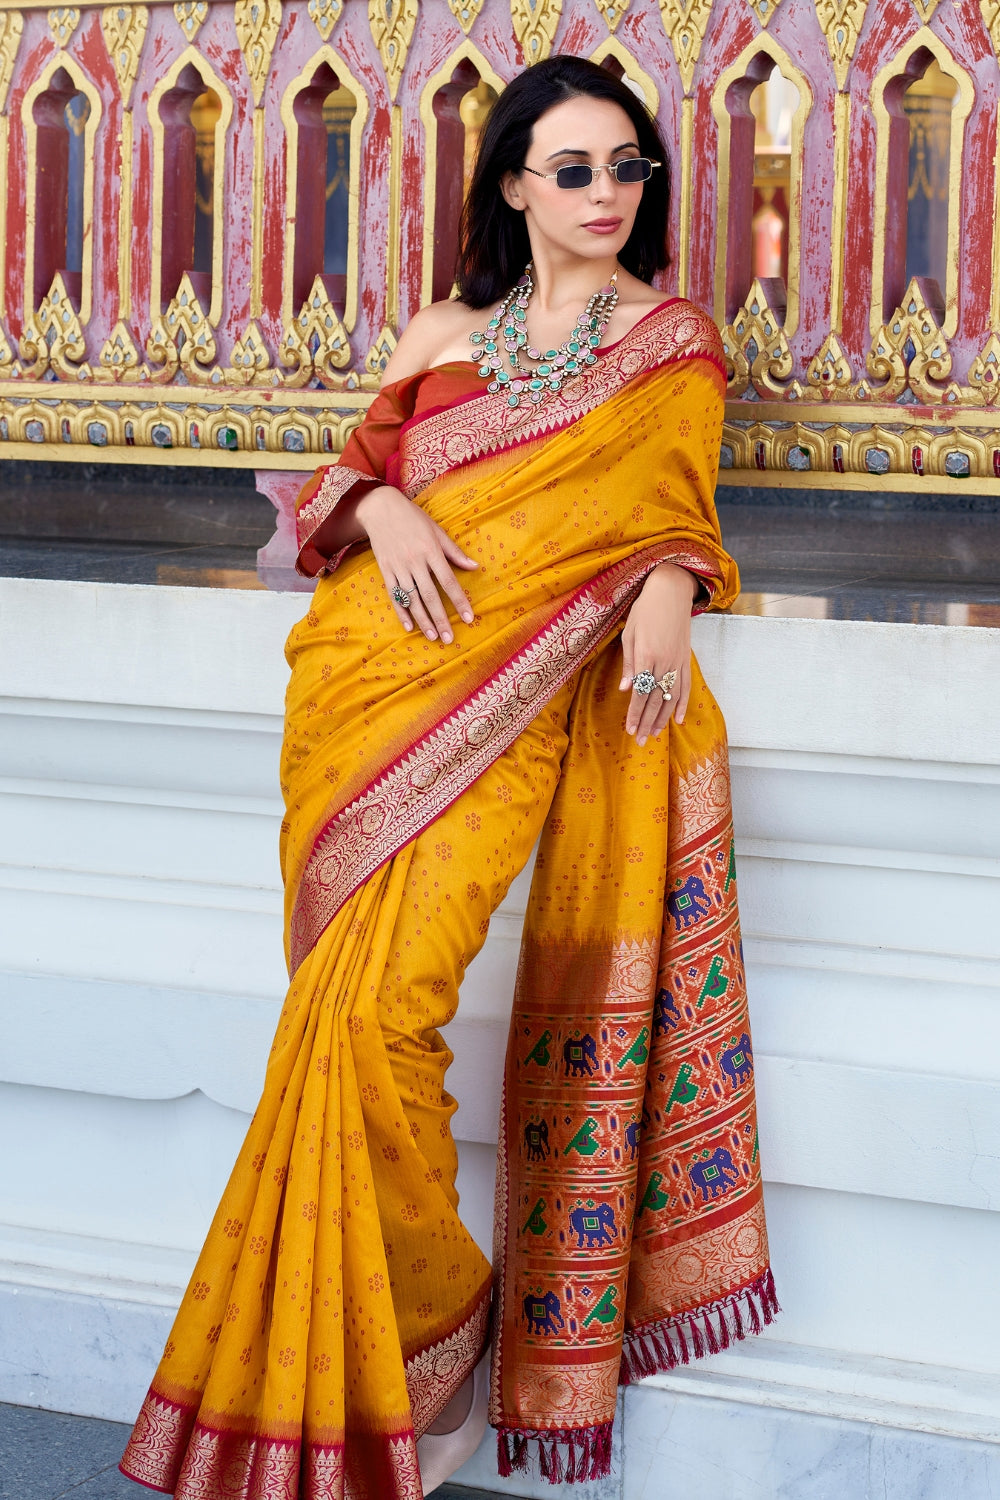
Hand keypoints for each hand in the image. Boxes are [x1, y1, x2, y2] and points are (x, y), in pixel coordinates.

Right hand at [355, 485, 477, 643]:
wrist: (380, 508)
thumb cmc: (413, 518)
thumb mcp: (437, 531)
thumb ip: (454, 552)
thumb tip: (474, 567)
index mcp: (431, 551)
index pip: (449, 581)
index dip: (459, 601)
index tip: (469, 618)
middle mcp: (415, 561)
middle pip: (431, 595)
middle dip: (441, 618)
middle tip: (449, 638)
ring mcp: (399, 567)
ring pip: (412, 599)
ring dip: (423, 620)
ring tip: (433, 637)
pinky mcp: (386, 570)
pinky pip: (394, 595)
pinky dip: (402, 612)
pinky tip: (409, 627)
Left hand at [619, 562, 696, 743]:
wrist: (670, 592)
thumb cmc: (644, 610)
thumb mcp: (629, 634)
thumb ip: (628, 663)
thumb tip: (624, 689)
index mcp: (646, 656)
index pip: (639, 693)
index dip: (634, 713)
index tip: (629, 730)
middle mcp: (664, 662)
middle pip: (654, 700)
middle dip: (646, 722)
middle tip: (640, 740)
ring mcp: (678, 662)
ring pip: (671, 697)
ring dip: (662, 718)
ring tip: (655, 735)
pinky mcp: (686, 659)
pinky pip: (685, 686)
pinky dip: (682, 704)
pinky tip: (678, 720)